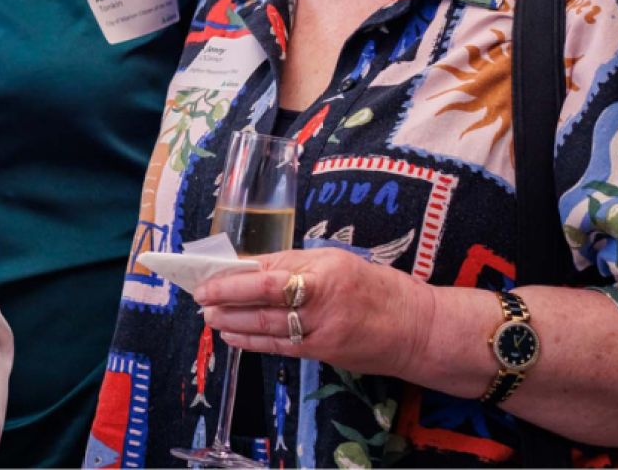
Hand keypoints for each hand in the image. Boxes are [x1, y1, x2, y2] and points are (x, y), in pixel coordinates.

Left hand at [195, 247, 435, 378]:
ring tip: (210, 317)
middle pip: (262, 304)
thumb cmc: (376, 288)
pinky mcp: (323, 354)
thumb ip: (292, 263)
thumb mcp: (335, 262)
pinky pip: (280, 347)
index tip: (206, 278)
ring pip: (267, 328)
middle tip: (200, 299)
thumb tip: (248, 265)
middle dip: (225, 302)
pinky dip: (253, 341)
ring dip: (233, 323)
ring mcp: (322, 332)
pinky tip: (234, 335)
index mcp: (324, 273)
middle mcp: (321, 304)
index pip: (267, 276)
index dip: (232, 280)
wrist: (417, 330)